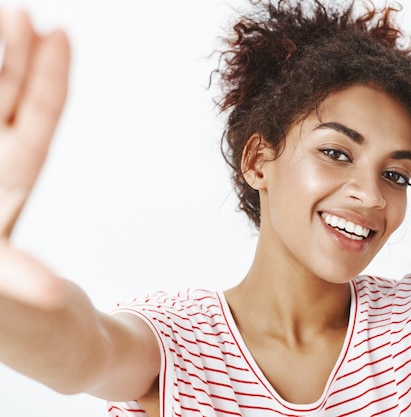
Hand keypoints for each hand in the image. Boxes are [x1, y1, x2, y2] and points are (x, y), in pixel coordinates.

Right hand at [0, 10, 69, 307]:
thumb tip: (48, 296)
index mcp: (8, 188)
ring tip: (7, 16)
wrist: (9, 304)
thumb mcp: (5, 280)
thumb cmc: (2, 296)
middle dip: (14, 56)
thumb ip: (19, 283)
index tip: (59, 34)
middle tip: (22, 12)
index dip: (46, 79)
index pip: (33, 121)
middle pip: (5, 99)